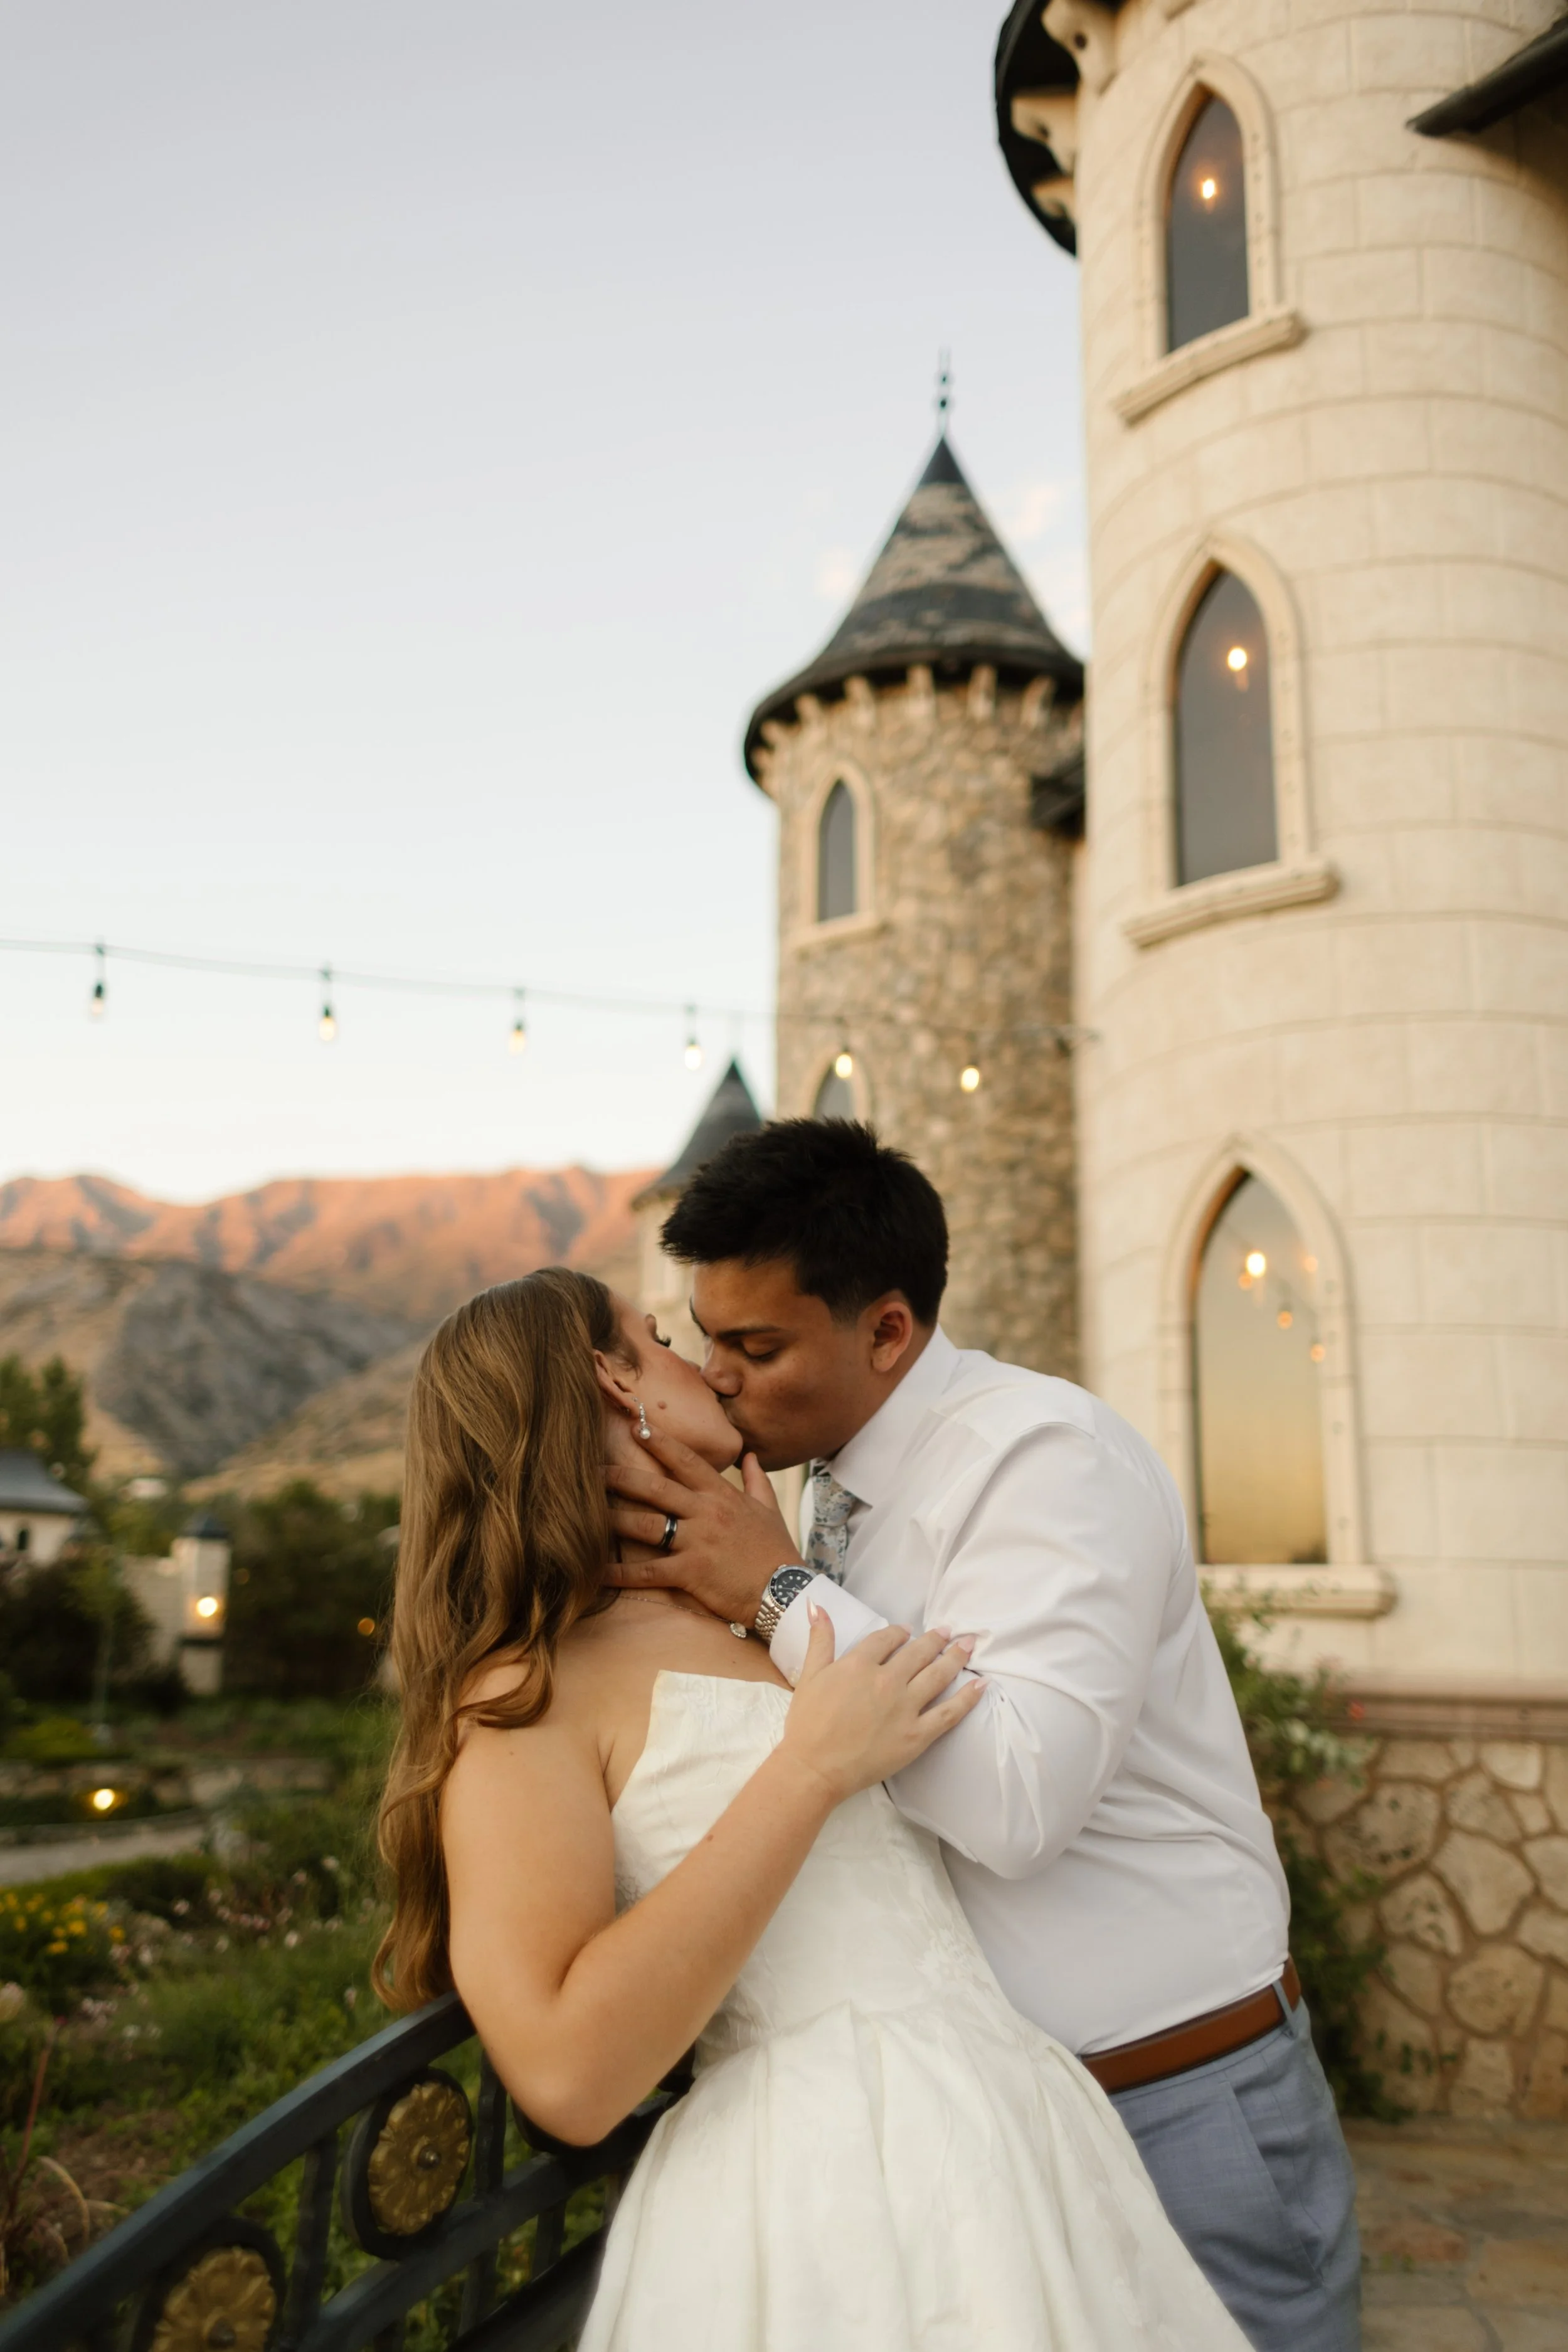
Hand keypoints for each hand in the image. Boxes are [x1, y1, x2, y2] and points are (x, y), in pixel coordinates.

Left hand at [605, 1432, 803, 1625]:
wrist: (786, 1591)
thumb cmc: (776, 1551)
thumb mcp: (769, 1510)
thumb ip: (757, 1479)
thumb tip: (749, 1455)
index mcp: (721, 1495)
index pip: (686, 1460)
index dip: (659, 1442)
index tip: (635, 1427)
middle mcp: (706, 1512)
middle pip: (655, 1487)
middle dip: (620, 1477)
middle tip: (590, 1470)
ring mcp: (697, 1541)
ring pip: (645, 1524)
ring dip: (612, 1519)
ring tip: (583, 1515)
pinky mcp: (691, 1572)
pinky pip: (648, 1571)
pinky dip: (620, 1573)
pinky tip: (596, 1572)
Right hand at [779, 1608, 982, 1805]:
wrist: (814, 1769)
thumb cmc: (807, 1724)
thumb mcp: (808, 1675)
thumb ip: (819, 1639)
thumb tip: (817, 1606)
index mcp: (859, 1664)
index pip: (886, 1638)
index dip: (899, 1632)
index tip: (907, 1631)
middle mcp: (887, 1680)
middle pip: (918, 1652)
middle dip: (935, 1639)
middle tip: (949, 1632)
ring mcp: (905, 1708)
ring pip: (937, 1675)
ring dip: (955, 1657)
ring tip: (968, 1646)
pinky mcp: (917, 1735)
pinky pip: (949, 1713)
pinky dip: (967, 1698)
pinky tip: (981, 1685)